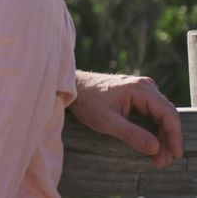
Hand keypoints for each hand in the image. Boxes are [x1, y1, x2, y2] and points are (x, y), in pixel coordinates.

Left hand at [68, 70, 182, 166]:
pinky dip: (154, 130)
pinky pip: (152, 114)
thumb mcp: (106, 121)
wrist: (73, 88)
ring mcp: (142, 90)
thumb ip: (131, 134)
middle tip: (162, 161)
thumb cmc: (87, 101)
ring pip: (160, 116)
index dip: (174, 136)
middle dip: (167, 140)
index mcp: (140, 89)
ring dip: (161, 137)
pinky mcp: (137, 96)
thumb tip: (155, 148)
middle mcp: (145, 86)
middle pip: (166, 116)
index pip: (168, 114)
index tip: (174, 154)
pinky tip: (152, 144)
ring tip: (158, 158)